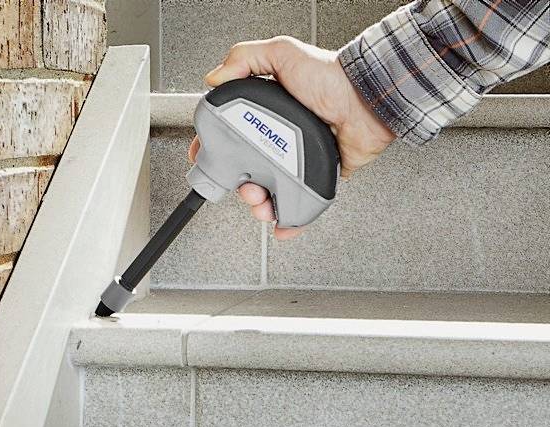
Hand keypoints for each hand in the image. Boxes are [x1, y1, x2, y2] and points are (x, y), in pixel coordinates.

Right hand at [188, 36, 395, 239]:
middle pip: (244, 169)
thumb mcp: (282, 53)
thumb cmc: (331, 76)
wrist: (367, 100)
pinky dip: (287, 219)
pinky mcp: (313, 176)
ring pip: (266, 190)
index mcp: (264, 112)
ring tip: (261, 203)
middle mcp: (276, 138)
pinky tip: (280, 227)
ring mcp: (294, 159)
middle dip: (238, 183)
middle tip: (244, 185)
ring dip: (258, 203)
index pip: (229, 133)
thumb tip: (213, 78)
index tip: (203, 158)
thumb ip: (244, 58)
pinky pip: (296, 202)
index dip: (213, 148)